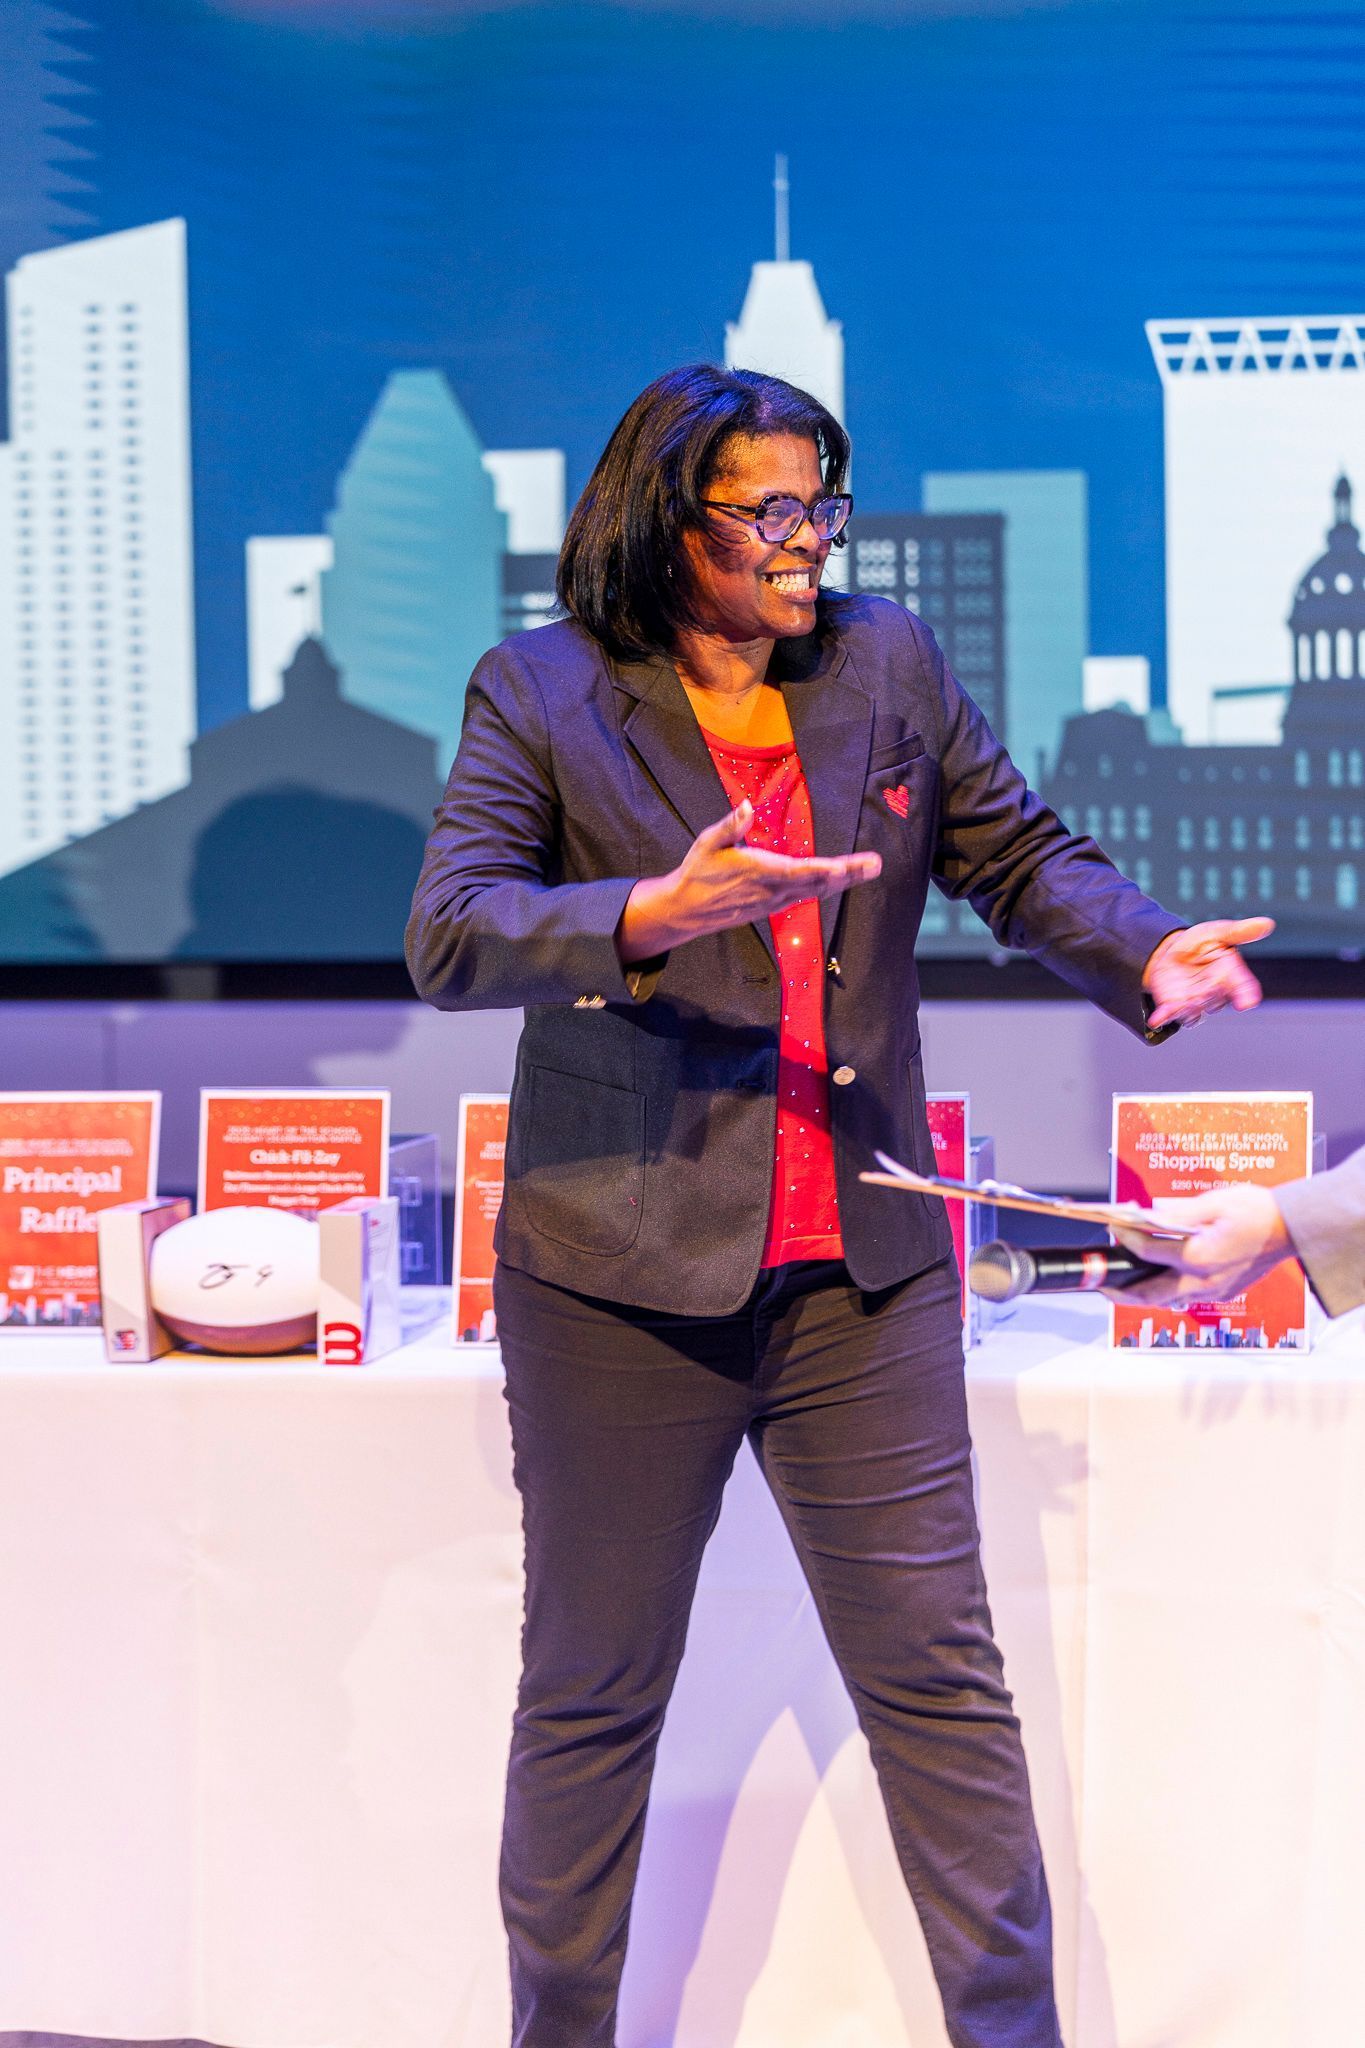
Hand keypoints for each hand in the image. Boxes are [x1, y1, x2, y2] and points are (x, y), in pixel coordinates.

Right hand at [618, 800, 881, 961]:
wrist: (686, 910)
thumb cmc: (697, 872)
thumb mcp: (707, 843)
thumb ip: (731, 826)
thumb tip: (748, 806)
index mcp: (758, 872)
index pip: (799, 872)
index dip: (825, 870)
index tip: (846, 866)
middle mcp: (772, 890)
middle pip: (817, 883)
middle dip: (848, 874)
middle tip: (875, 864)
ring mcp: (774, 901)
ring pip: (815, 891)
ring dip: (843, 881)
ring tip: (867, 869)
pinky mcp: (773, 906)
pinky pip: (806, 896)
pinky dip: (826, 887)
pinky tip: (840, 880)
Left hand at [1105, 1187, 1294, 1305]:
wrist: (1292, 1229)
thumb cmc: (1258, 1212)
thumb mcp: (1215, 1202)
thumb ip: (1178, 1212)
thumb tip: (1150, 1215)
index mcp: (1199, 1257)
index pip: (1148, 1251)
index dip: (1127, 1238)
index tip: (1113, 1227)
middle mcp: (1204, 1281)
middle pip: (1150, 1293)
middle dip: (1121, 1291)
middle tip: (1102, 1285)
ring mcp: (1214, 1291)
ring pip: (1168, 1300)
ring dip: (1143, 1294)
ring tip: (1122, 1285)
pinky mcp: (1222, 1292)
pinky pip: (1186, 1297)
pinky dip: (1166, 1290)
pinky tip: (1157, 1278)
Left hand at [1142, 917, 1273, 1029]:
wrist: (1169, 951)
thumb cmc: (1199, 942)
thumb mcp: (1217, 932)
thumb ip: (1239, 931)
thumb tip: (1268, 923)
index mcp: (1231, 975)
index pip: (1244, 987)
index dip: (1247, 995)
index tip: (1248, 1002)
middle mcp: (1216, 993)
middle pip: (1216, 1000)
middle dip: (1210, 997)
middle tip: (1206, 989)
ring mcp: (1196, 1002)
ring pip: (1196, 1011)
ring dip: (1189, 1008)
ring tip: (1182, 1003)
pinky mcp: (1174, 1006)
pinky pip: (1170, 1015)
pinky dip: (1164, 1018)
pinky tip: (1158, 1019)